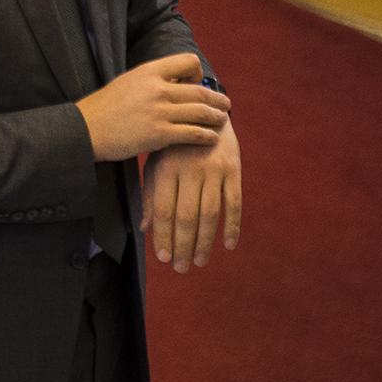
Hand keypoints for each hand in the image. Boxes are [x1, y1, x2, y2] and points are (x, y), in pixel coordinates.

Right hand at [77, 53, 228, 161]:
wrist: (85, 129)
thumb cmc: (104, 108)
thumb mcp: (127, 83)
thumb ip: (152, 81)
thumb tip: (176, 82)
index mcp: (148, 72)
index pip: (188, 62)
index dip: (197, 73)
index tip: (196, 84)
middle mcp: (157, 89)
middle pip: (200, 91)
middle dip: (218, 99)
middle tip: (225, 104)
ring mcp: (159, 112)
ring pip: (202, 112)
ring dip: (217, 117)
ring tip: (222, 121)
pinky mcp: (159, 134)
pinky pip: (193, 133)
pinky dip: (207, 136)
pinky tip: (211, 138)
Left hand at [142, 117, 241, 272]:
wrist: (206, 112)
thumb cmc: (176, 145)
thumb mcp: (157, 163)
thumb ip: (152, 194)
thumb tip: (146, 228)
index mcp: (166, 168)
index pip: (164, 210)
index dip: (163, 236)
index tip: (161, 258)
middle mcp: (190, 170)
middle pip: (187, 216)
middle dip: (183, 245)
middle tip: (180, 268)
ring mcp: (214, 170)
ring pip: (210, 214)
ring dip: (205, 242)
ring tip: (199, 262)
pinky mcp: (234, 170)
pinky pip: (235, 203)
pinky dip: (232, 226)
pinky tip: (227, 245)